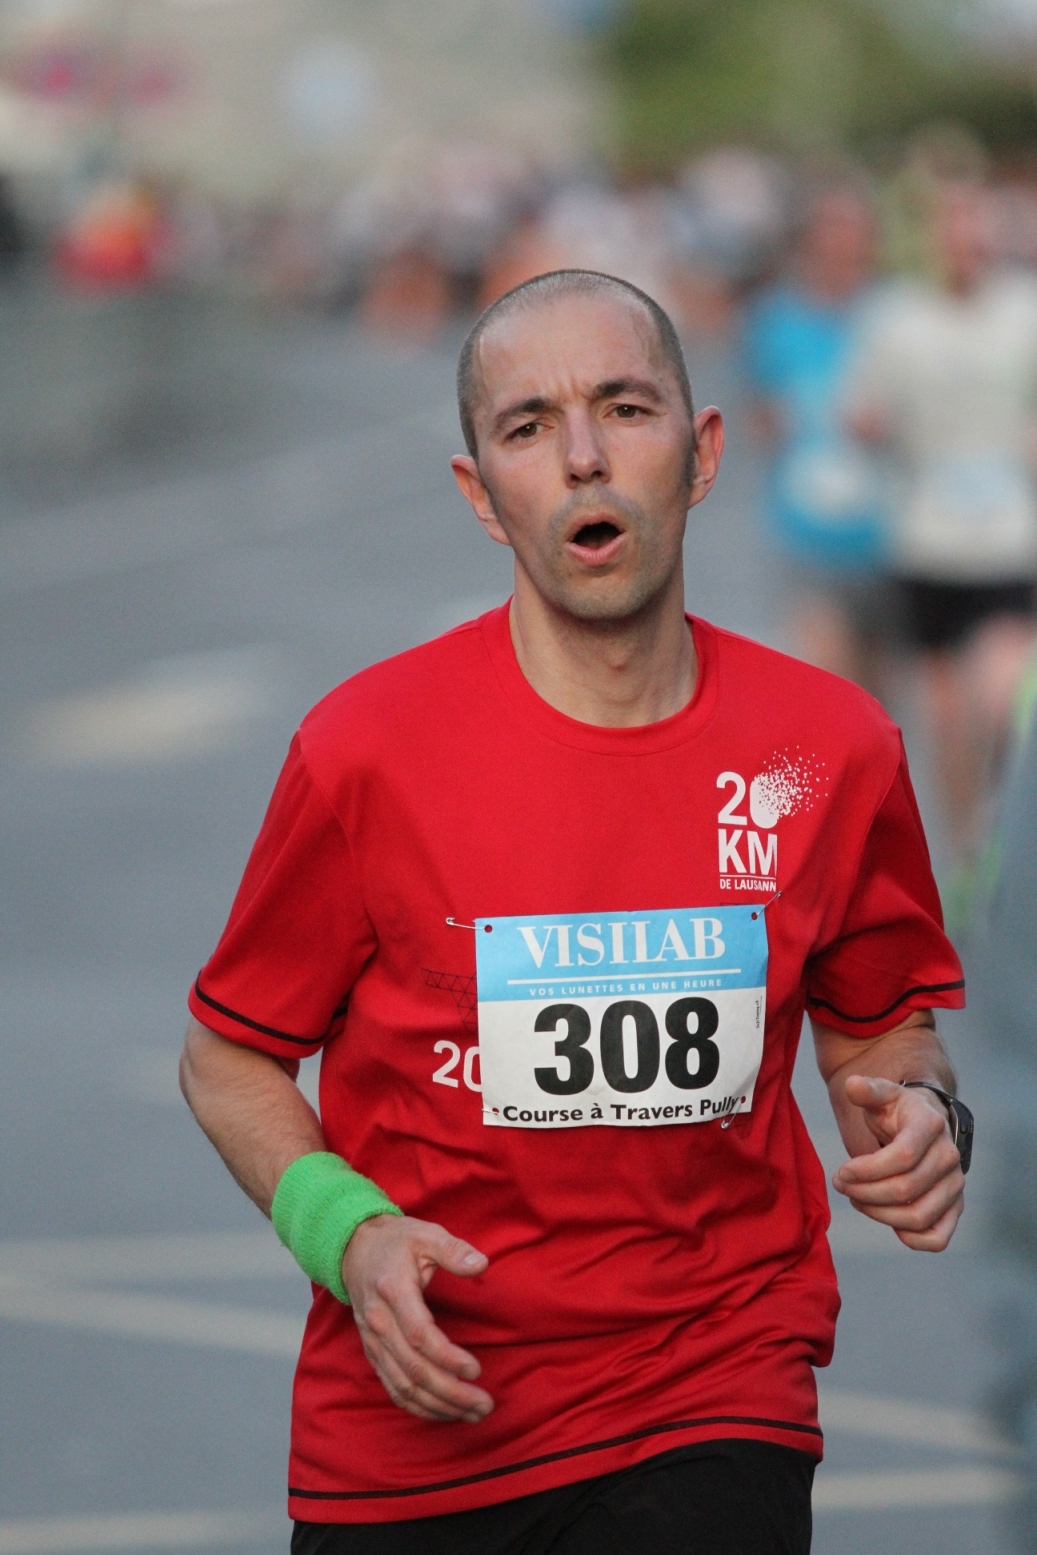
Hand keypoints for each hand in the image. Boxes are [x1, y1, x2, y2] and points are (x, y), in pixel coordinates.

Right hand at [341, 1214, 492, 1422]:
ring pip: (403, 1385)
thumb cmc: (396, 1242)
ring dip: (438, 1405)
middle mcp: (379, 1322)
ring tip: (472, 1413)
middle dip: (451, 1392)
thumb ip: (454, 1250)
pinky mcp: (373, 1352)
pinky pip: (393, 1387)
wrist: (354, 1249)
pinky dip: (418, 1406)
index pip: (419, 1335)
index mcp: (392, 1291)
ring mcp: (373, 1341)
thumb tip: (482, 1265)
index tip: (476, 1370)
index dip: (447, 1357)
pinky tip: (444, 1411)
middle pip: (414, 1369)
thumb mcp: (426, 1234)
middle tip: (484, 1404)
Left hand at [831, 1076, 964, 1250]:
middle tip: (842, 1185)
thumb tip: (853, 1086)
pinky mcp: (954, 1209)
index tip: (841, 1171)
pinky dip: (909, 1239)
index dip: (867, 1170)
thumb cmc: (898, 1112)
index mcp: (930, 1125)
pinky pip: (936, 1239)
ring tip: (857, 1199)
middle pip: (906, 1189)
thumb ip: (867, 1090)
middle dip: (865, 1192)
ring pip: (918, 1217)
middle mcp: (949, 1157)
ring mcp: (955, 1185)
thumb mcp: (882, 1094)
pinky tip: (886, 1219)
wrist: (924, 1125)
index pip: (902, 1156)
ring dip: (879, 1214)